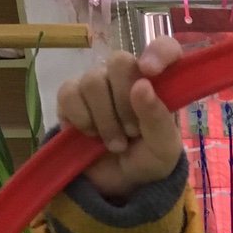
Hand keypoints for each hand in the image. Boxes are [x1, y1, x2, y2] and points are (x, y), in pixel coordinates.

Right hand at [56, 37, 183, 201]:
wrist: (119, 185)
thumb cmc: (148, 161)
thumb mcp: (163, 149)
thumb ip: (158, 119)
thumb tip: (142, 85)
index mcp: (156, 83)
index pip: (163, 47)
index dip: (157, 52)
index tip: (149, 71)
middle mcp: (126, 76)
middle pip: (119, 61)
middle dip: (125, 103)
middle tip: (132, 132)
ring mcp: (97, 84)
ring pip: (93, 81)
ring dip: (105, 120)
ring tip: (115, 143)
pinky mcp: (70, 96)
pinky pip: (69, 93)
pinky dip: (82, 119)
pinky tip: (91, 134)